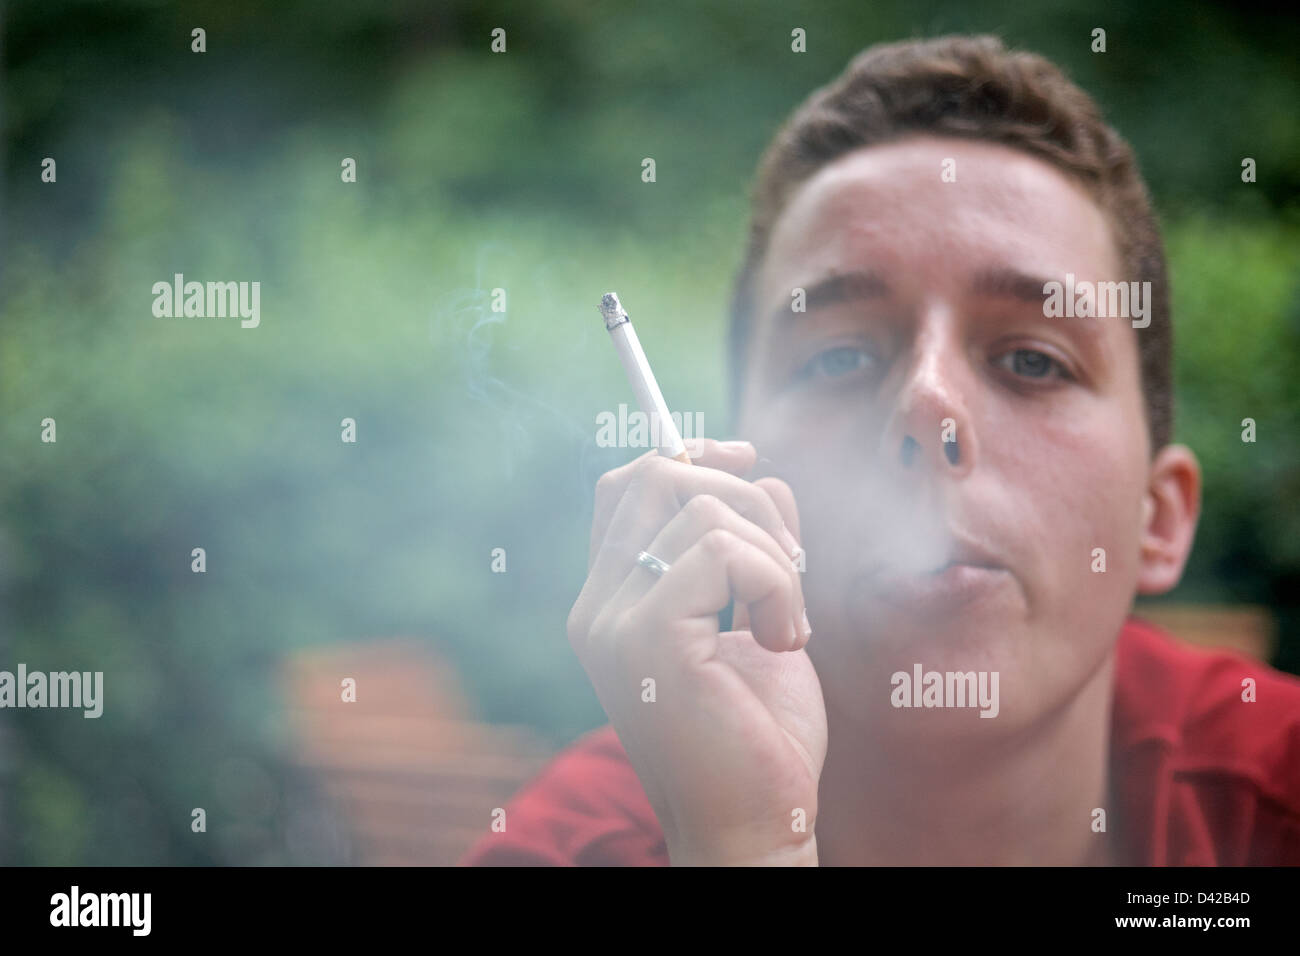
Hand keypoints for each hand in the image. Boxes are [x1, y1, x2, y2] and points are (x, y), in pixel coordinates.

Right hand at [567, 439, 826, 864]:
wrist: (755, 824)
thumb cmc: (757, 733)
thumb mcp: (755, 618)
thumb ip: (748, 547)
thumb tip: (760, 471)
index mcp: (612, 603)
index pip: (626, 486)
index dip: (691, 455)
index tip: (750, 461)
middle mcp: (598, 608)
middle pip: (657, 475)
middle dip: (745, 496)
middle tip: (789, 569)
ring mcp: (614, 623)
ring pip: (702, 509)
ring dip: (776, 555)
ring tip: (790, 624)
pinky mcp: (648, 640)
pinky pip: (722, 551)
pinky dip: (778, 583)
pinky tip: (786, 642)